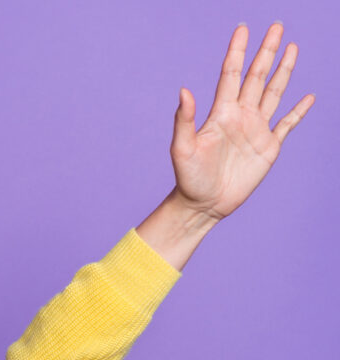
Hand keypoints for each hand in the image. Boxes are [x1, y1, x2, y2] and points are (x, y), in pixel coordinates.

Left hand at [169, 22, 314, 221]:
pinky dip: (298, 111)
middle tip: (276, 26)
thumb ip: (184, 119)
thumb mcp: (181, 148)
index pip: (231, 74)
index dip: (237, 51)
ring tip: (292, 48)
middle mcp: (240, 116)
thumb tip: (184, 90)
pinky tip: (307, 98)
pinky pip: (287, 124)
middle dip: (266, 51)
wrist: (203, 204)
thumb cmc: (188, 178)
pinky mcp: (268, 147)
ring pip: (273, 93)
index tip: (243, 29)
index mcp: (220, 113)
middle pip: (256, 76)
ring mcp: (256, 130)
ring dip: (283, 71)